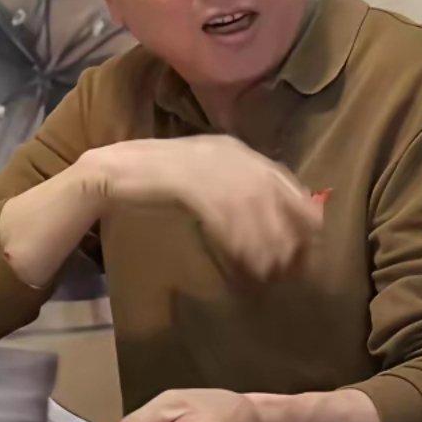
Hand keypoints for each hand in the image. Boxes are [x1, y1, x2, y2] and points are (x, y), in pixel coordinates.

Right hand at [82, 136, 323, 280]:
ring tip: (270, 272)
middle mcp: (225, 152)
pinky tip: (244, 262)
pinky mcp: (185, 180)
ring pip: (250, 206)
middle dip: (287, 231)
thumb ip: (236, 195)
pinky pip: (221, 214)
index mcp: (233, 149)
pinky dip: (237, 241)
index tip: (310, 240)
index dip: (299, 210)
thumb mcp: (205, 183)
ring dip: (264, 242)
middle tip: (293, 265)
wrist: (111, 172)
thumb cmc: (159, 183)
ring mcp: (204, 163)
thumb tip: (271, 225)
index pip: (280, 178)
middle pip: (271, 193)